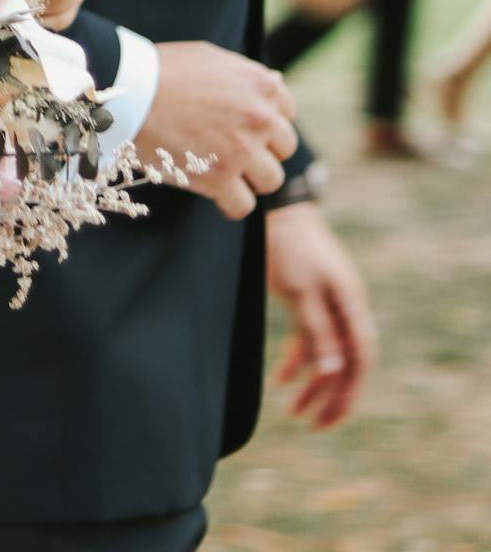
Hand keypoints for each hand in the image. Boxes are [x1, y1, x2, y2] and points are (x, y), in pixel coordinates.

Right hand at [134, 41, 298, 219]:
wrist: (130, 91)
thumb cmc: (165, 70)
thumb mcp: (212, 58)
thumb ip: (247, 74)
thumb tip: (275, 83)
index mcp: (262, 85)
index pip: (287, 114)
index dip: (266, 122)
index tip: (246, 127)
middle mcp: (260, 118)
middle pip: (283, 149)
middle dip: (262, 150)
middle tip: (233, 149)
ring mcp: (242, 150)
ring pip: (270, 180)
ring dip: (250, 178)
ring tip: (224, 171)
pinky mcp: (219, 178)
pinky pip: (243, 205)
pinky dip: (230, 202)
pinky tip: (214, 191)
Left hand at [267, 201, 375, 427]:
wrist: (275, 210)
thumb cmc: (289, 246)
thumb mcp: (301, 290)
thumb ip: (318, 329)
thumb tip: (335, 371)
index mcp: (350, 303)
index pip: (361, 357)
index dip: (350, 391)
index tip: (332, 417)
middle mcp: (344, 306)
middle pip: (347, 361)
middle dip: (332, 396)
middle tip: (315, 426)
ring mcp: (328, 303)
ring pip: (327, 353)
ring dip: (313, 383)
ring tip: (293, 412)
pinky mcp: (309, 298)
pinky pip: (310, 337)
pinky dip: (298, 359)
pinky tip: (281, 380)